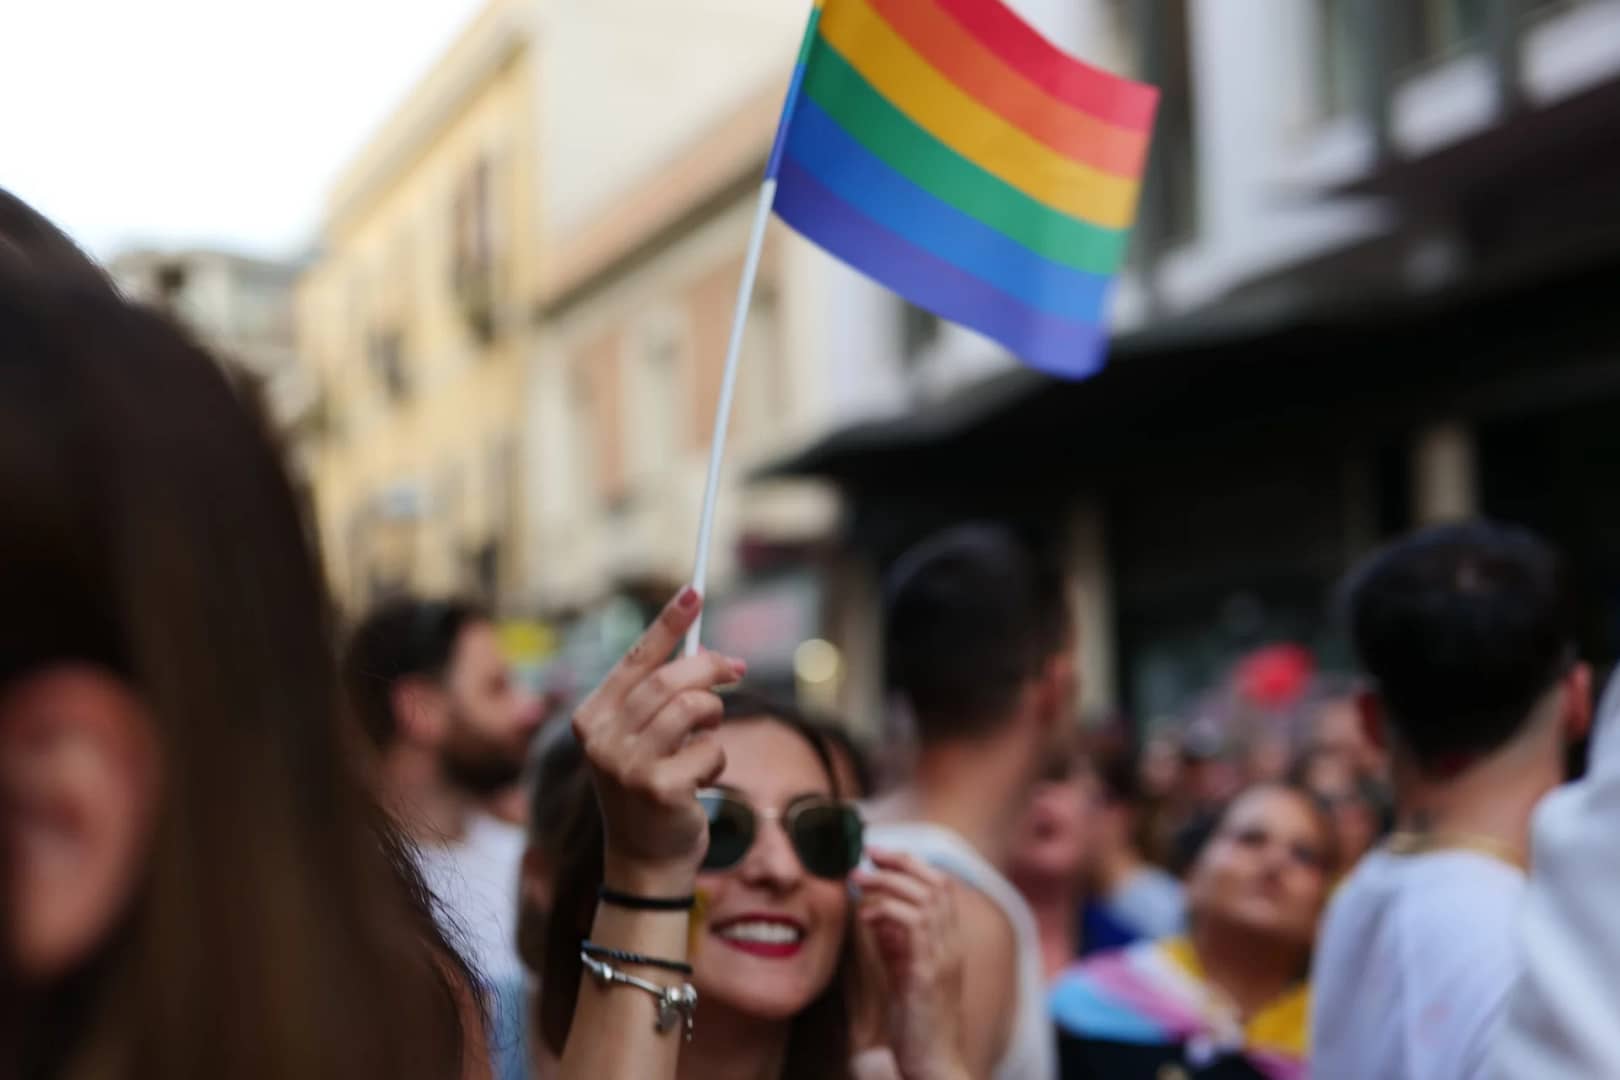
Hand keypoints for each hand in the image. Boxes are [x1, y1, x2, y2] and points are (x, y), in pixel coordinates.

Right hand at [571, 587, 745, 894]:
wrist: (644, 863)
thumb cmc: (651, 790)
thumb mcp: (645, 739)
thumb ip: (665, 700)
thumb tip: (716, 658)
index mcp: (591, 718)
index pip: (635, 659)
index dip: (668, 623)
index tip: (695, 590)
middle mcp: (601, 739)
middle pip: (670, 680)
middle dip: (711, 668)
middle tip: (737, 669)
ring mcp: (627, 766)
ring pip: (694, 709)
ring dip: (714, 717)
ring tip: (707, 735)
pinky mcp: (659, 789)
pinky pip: (710, 750)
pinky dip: (715, 759)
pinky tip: (699, 781)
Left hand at [855, 850, 968, 1079]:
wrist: (933, 1063)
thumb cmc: (916, 1021)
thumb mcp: (904, 971)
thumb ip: (894, 941)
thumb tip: (874, 911)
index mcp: (949, 941)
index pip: (941, 885)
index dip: (911, 863)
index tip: (878, 854)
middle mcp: (953, 944)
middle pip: (936, 882)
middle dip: (901, 862)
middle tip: (868, 854)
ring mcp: (944, 957)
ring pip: (925, 897)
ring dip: (888, 882)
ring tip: (859, 880)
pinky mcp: (928, 973)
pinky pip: (913, 924)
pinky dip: (887, 911)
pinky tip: (867, 916)